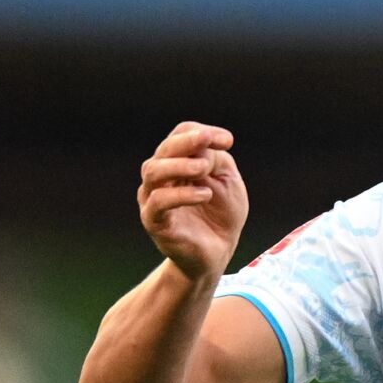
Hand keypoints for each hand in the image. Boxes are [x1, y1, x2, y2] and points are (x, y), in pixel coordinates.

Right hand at [138, 122, 248, 281]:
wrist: (218, 250)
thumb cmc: (222, 211)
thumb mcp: (226, 178)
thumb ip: (214, 159)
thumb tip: (199, 150)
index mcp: (179, 161)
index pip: (180, 134)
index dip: (201, 132)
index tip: (228, 141)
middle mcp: (161, 176)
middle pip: (165, 149)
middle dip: (187, 141)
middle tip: (209, 142)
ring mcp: (154, 198)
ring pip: (153, 171)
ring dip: (180, 165)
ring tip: (203, 168)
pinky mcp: (154, 221)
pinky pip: (159, 202)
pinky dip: (182, 194)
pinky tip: (204, 194)